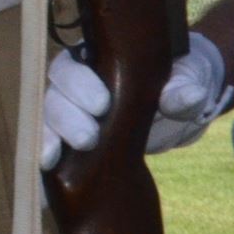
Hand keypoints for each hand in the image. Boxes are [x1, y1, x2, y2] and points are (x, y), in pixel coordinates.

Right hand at [39, 33, 230, 169]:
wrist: (174, 110)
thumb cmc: (174, 84)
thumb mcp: (184, 81)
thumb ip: (183, 88)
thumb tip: (190, 96)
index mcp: (93, 64)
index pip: (70, 67)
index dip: (78, 83)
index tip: (102, 104)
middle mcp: (72, 89)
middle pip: (54, 98)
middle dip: (66, 119)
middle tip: (88, 139)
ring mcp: (69, 117)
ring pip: (46, 123)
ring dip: (49, 139)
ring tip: (54, 158)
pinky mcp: (70, 144)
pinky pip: (49, 148)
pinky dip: (43, 158)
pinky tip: (45, 170)